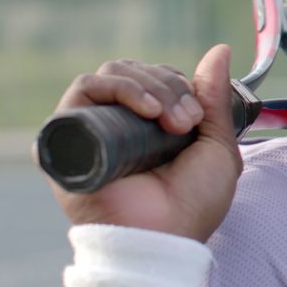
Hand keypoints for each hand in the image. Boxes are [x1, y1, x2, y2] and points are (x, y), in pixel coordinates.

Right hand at [40, 44, 240, 242]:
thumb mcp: (216, 144)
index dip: (176, 83)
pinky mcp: (66, 140)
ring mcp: (89, 129)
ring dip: (148, 87)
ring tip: (170, 122)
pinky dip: (116, 89)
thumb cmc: (192, 203)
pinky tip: (146, 113)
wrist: (167, 236)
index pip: (152, 76)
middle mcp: (114, 123)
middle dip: (167, 86)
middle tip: (187, 121)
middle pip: (131, 69)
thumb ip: (216, 97)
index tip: (197, 114)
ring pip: (109, 74)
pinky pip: (82, 93)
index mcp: (145, 124)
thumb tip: (219, 50)